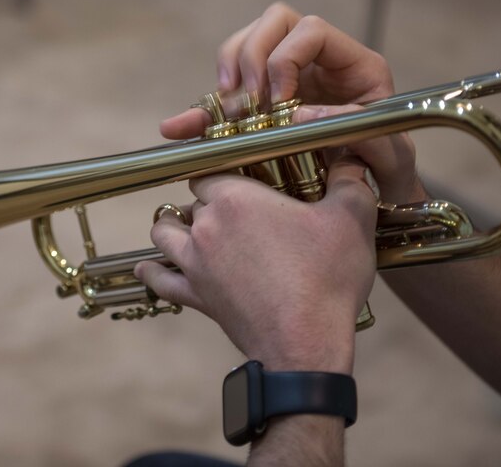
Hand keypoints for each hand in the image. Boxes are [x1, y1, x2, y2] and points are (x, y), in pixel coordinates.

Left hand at [135, 156, 377, 373]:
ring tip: (182, 224)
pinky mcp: (196, 296)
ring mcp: (196, 263)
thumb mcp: (351, 219)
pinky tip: (148, 268)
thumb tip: (351, 158)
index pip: (212, 167)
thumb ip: (350, 180)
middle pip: (193, 200)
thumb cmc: (326, 279)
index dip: (224, 168)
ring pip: (165, 233)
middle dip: (209, 199)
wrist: (306, 343)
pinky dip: (153, 273)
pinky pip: (161, 281)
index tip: (239, 172)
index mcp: (237, 198)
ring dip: (172, 226)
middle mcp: (207, 226)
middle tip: (233, 205)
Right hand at [161, 2, 425, 204]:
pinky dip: (202, 111)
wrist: (376, 202)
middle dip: (251, 56)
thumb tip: (301, 113)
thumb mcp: (389, 158)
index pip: (311, 30)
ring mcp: (288, 82)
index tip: (280, 100)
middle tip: (246, 98)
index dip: (287, 57)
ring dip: (225, 72)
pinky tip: (179, 128)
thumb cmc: (388, 178)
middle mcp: (318, 65)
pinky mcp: (263, 108)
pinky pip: (225, 96)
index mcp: (353, 66)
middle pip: (273, 23)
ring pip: (243, 46)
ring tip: (222, 110)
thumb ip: (357, 133)